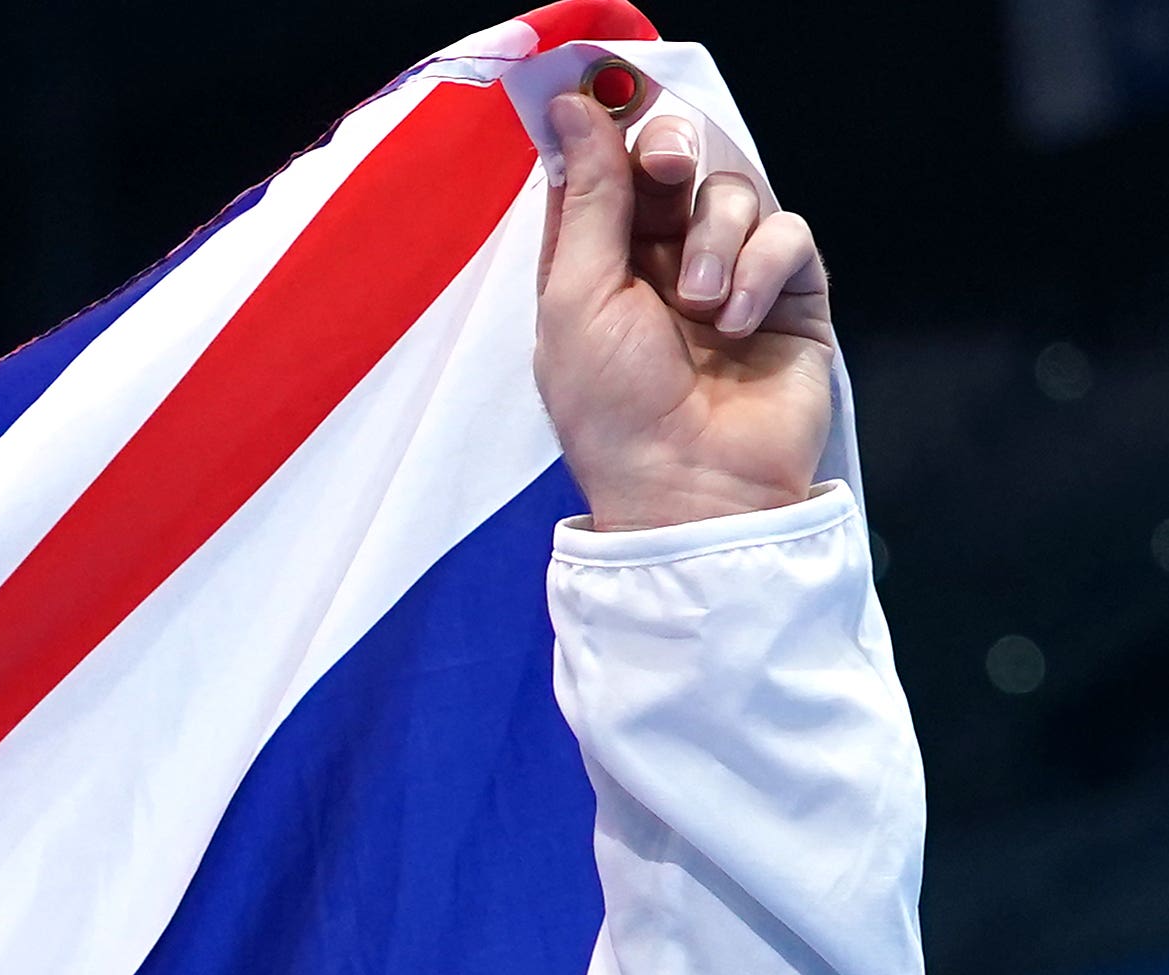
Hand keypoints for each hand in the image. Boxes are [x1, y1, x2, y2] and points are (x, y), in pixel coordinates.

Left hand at [534, 84, 830, 536]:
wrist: (691, 487)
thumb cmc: (614, 410)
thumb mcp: (578, 298)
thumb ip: (589, 201)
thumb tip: (575, 110)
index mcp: (595, 264)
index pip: (605, 171)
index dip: (609, 131)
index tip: (608, 97)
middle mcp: (660, 261)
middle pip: (675, 162)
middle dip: (669, 154)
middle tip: (663, 169)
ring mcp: (728, 274)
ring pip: (734, 191)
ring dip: (715, 237)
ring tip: (698, 306)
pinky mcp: (788, 293)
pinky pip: (787, 234)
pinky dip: (760, 270)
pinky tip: (736, 322)